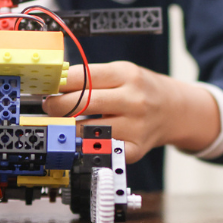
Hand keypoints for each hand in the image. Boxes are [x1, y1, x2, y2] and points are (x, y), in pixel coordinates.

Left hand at [42, 62, 219, 163]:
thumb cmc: (142, 90)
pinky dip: (86, 145)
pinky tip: (82, 139)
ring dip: (67, 127)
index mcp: (126, 74)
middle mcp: (133, 100)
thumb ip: (91, 78)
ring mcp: (135, 127)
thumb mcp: (122, 73)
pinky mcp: (134, 149)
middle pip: (80, 104)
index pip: (81, 78)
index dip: (58, 84)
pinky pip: (100, 149)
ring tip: (63, 122)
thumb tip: (54, 86)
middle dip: (56, 106)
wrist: (175, 110)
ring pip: (85, 130)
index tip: (47, 87)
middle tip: (49, 106)